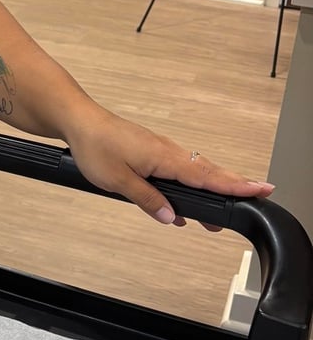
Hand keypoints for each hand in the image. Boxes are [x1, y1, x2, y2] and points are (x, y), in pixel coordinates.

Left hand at [64, 107, 273, 226]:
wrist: (79, 121)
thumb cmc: (95, 145)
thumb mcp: (118, 180)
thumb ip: (147, 199)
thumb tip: (170, 216)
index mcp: (165, 157)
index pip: (207, 176)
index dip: (235, 185)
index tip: (261, 190)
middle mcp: (168, 151)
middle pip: (207, 173)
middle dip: (230, 189)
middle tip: (253, 203)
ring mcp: (160, 150)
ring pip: (193, 172)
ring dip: (208, 190)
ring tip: (215, 217)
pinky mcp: (151, 151)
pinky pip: (178, 170)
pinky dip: (187, 185)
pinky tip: (179, 207)